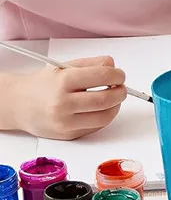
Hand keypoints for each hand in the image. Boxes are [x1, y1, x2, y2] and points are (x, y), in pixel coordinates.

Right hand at [11, 56, 126, 139]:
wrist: (19, 104)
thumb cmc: (44, 84)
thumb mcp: (66, 66)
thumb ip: (93, 64)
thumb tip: (114, 68)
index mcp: (64, 81)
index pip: (103, 76)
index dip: (118, 75)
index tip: (120, 75)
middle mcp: (63, 104)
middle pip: (106, 99)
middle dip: (121, 92)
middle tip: (121, 87)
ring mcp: (65, 122)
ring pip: (104, 117)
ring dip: (116, 106)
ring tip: (113, 98)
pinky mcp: (68, 135)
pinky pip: (96, 127)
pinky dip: (104, 117)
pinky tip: (101, 109)